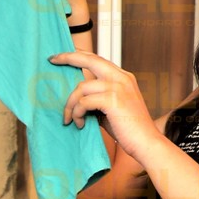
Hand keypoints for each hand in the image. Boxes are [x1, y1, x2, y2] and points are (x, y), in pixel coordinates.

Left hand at [49, 49, 163, 165]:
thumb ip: (97, 98)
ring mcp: (118, 87)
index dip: (79, 55)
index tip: (62, 56)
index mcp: (123, 77)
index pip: (97, 59)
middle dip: (68, 57)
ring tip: (70, 119)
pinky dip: (77, 113)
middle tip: (52, 60)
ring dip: (70, 105)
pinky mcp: (113, 100)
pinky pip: (84, 102)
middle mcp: (121, 78)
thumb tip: (77, 99)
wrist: (146, 143)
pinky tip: (79, 124)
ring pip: (81, 87)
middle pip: (89, 59)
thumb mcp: (112, 108)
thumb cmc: (130, 129)